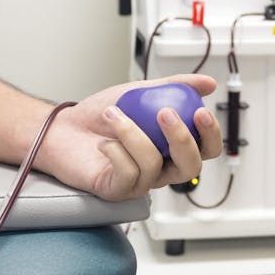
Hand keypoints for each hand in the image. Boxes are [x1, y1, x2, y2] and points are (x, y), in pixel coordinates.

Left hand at [39, 74, 221, 200]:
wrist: (64, 128)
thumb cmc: (101, 115)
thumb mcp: (142, 91)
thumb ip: (175, 86)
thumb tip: (209, 84)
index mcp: (172, 147)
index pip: (206, 149)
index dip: (210, 134)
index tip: (200, 112)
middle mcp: (161, 168)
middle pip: (190, 167)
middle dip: (182, 140)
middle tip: (165, 114)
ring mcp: (140, 182)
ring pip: (153, 165)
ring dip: (132, 134)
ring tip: (113, 113)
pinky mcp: (117, 190)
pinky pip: (127, 174)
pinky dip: (116, 152)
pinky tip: (104, 142)